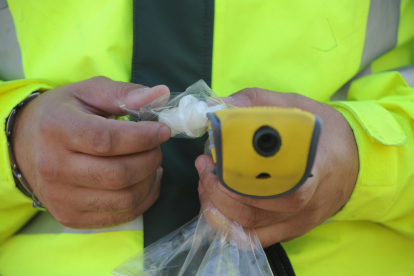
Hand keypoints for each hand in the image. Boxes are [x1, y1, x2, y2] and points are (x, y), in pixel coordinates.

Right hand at [12, 76, 170, 227]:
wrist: (25, 144)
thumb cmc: (63, 114)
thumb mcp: (89, 92)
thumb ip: (124, 93)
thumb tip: (161, 94)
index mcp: (57, 130)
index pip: (107, 141)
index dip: (143, 137)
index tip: (162, 131)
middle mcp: (55, 168)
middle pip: (119, 174)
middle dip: (150, 159)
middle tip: (156, 146)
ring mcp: (62, 198)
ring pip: (124, 199)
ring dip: (150, 180)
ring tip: (152, 162)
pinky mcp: (71, 217)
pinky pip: (121, 216)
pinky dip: (144, 198)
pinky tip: (145, 181)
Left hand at [196, 88, 358, 247]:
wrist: (354, 161)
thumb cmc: (324, 133)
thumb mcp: (296, 107)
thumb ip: (257, 103)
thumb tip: (217, 105)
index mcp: (315, 166)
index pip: (281, 183)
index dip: (240, 177)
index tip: (215, 157)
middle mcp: (308, 202)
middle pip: (256, 210)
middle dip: (219, 191)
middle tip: (204, 166)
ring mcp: (299, 221)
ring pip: (250, 227)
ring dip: (218, 207)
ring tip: (206, 183)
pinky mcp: (291, 230)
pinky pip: (255, 238)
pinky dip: (228, 226)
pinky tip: (216, 205)